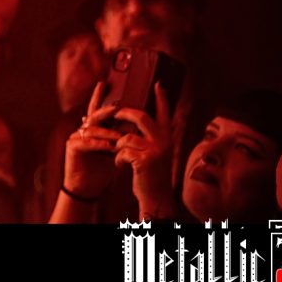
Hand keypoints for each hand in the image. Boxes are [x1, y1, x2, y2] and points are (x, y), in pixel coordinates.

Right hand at [62, 82, 120, 199]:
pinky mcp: (72, 147)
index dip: (99, 96)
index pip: (96, 110)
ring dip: (107, 133)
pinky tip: (108, 147)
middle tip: (117, 107)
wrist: (88, 187)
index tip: (104, 82)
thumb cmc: (101, 169)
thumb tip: (132, 126)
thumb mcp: (112, 151)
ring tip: (119, 137)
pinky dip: (98, 144)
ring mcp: (76, 137)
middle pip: (94, 115)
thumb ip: (117, 138)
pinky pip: (86, 142)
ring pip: (92, 129)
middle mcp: (83, 130)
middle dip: (105, 110)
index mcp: (93, 130)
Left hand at [114, 83, 177, 219]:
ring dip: (117, 145)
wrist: (156, 198)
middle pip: (141, 117)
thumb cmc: (150, 174)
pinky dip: (118, 159)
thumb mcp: (153, 153)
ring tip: (119, 155)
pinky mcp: (144, 161)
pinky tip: (121, 167)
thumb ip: (146, 138)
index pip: (165, 113)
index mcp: (167, 138)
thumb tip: (129, 119)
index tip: (158, 83)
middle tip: (115, 111)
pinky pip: (122, 151)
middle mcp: (164, 142)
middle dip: (124, 113)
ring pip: (126, 136)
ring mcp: (155, 151)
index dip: (161, 98)